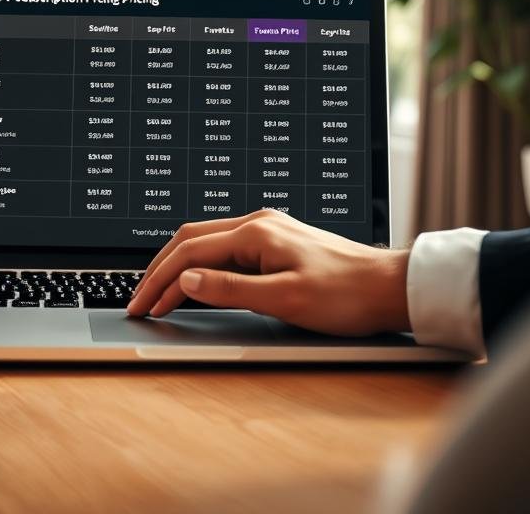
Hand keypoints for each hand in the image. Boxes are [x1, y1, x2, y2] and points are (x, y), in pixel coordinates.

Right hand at [126, 209, 410, 336]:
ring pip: (205, 242)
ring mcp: (266, 230)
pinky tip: (196, 282)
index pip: (190, 253)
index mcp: (255, 233)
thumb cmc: (345, 294)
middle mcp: (257, 224)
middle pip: (190, 239)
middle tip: (140, 300)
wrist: (388, 287)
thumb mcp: (285, 299)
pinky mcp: (275, 242)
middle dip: (159, 269)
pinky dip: (201, 265)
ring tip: (159, 293)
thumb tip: (187, 281)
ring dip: (178, 266)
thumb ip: (231, 289)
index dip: (160, 280)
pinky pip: (224, 249)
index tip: (142, 305)